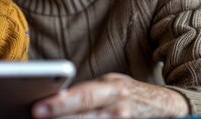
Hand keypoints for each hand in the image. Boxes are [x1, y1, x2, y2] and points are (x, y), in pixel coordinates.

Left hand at [31, 73, 188, 117]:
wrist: (165, 106)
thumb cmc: (129, 93)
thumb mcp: (109, 84)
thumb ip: (85, 92)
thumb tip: (54, 98)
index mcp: (112, 88)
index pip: (82, 96)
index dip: (59, 104)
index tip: (37, 108)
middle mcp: (119, 109)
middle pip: (83, 118)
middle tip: (35, 118)